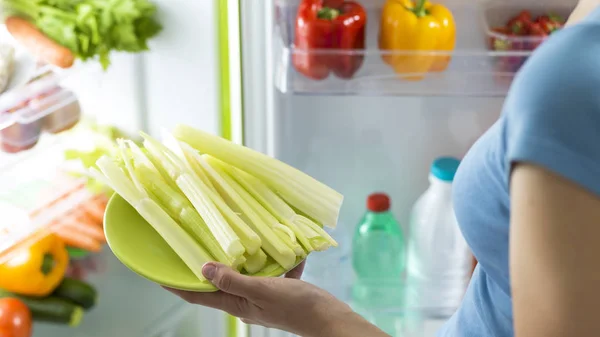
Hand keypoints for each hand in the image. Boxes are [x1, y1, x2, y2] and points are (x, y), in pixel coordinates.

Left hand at [164, 261, 355, 336]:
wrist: (329, 318)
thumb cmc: (296, 306)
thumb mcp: (262, 291)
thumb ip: (233, 280)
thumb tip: (204, 268)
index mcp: (236, 304)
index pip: (199, 295)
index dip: (178, 285)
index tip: (160, 273)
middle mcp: (246, 301)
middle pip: (219, 283)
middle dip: (206, 267)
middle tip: (193, 245)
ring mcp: (264, 296)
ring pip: (245, 274)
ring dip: (240, 259)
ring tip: (231, 238)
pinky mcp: (280, 290)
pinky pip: (271, 271)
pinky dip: (273, 259)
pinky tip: (281, 246)